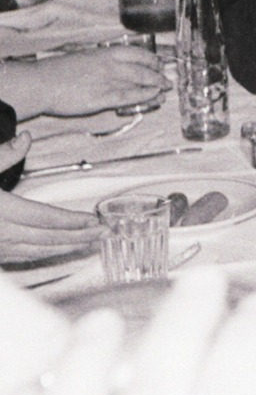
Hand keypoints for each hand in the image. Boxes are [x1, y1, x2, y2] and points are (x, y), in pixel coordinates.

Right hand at [0, 135, 103, 262]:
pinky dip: (40, 254)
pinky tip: (52, 249)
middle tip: (106, 235)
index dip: (74, 222)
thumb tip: (27, 138)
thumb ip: (2, 154)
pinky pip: (18, 256)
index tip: (98, 223)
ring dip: (63, 248)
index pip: (46, 218)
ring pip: (34, 251)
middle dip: (79, 237)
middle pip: (46, 238)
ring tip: (88, 243)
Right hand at [1, 46, 168, 119]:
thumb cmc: (57, 71)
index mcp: (106, 53)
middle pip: (143, 69)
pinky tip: (154, 97)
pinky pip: (130, 97)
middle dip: (158, 75)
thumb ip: (102, 61)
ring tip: (165, 90)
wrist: (40, 83)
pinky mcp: (103, 98)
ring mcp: (109, 81)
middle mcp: (111, 65)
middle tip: (167, 80)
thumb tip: (116, 65)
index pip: (138, 54)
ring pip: (140, 83)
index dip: (152, 60)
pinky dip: (145, 97)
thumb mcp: (84, 58)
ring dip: (156, 86)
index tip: (159, 64)